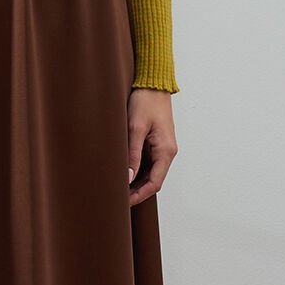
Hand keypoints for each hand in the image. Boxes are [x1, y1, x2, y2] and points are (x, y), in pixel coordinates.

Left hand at [127, 88, 176, 205]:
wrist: (152, 83)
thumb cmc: (145, 102)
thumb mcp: (135, 128)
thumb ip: (132, 154)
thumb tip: (127, 177)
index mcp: (166, 151)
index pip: (155, 183)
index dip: (139, 195)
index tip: (124, 201)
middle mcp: (167, 152)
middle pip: (154, 181)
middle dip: (137, 191)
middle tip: (117, 197)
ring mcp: (163, 148)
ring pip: (151, 173)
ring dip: (137, 182)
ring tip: (118, 187)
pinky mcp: (156, 142)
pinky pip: (148, 163)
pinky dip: (137, 170)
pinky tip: (124, 172)